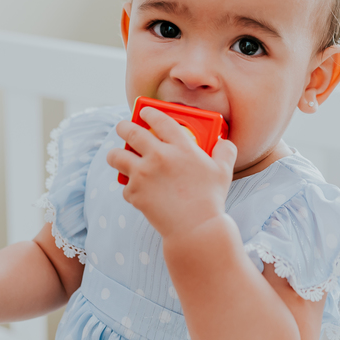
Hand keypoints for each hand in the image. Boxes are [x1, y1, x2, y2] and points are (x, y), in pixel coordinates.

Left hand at [106, 106, 236, 240]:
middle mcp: (159, 156)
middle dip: (123, 127)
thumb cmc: (211, 199)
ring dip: (115, 154)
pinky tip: (136, 190)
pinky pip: (125, 185)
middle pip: (131, 132)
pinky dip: (130, 187)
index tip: (144, 111)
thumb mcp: (224, 171)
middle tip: (122, 127)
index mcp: (181, 146)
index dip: (149, 112)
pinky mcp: (135, 192)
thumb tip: (222, 142)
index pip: (160, 120)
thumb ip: (225, 151)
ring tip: (116, 155)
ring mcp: (144, 174)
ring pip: (117, 156)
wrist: (195, 228)